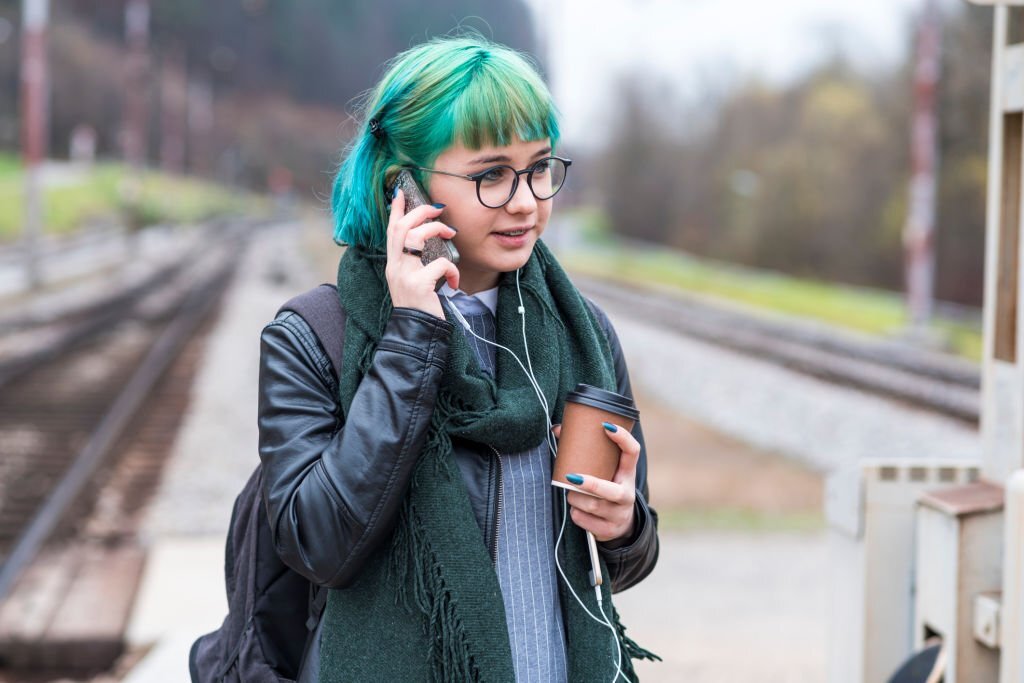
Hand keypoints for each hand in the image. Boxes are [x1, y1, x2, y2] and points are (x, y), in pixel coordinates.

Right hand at [385, 188, 458, 318]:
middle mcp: (395, 267)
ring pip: (416, 237)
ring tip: (450, 234)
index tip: (400, 192)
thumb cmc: (419, 307)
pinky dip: (452, 269)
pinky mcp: (419, 285)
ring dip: (436, 230)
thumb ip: (416, 264)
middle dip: (420, 212)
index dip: (396, 210)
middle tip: (437, 209)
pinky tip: (454, 282)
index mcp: (393, 265)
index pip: (391, 231)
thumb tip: (430, 242)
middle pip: (402, 227)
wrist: (416, 333)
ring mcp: (405, 275)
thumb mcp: (412, 282)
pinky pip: (440, 264)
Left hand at [551, 422, 639, 542]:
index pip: (632, 452)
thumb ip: (586, 453)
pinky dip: (575, 513)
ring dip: (575, 498)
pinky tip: (578, 510)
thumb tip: (558, 429)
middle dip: (589, 484)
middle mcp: (627, 495)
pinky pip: (583, 520)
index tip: (606, 426)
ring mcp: (620, 514)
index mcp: (627, 474)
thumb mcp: (604, 473)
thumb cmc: (607, 490)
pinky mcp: (609, 530)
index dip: (622, 438)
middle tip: (570, 476)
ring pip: (590, 505)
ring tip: (572, 494)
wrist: (621, 525)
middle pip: (609, 490)